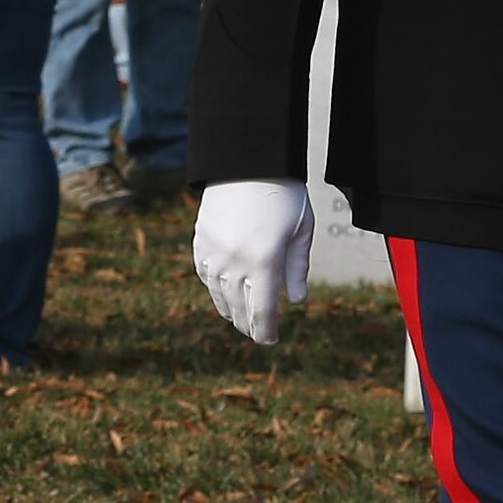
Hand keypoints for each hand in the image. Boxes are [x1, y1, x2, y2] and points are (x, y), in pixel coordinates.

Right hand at [193, 178, 314, 345]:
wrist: (248, 161)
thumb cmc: (284, 195)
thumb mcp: (301, 230)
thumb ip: (297, 267)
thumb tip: (296, 300)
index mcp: (264, 262)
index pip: (262, 312)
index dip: (265, 332)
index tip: (270, 340)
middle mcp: (235, 261)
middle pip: (239, 308)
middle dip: (249, 325)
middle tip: (256, 334)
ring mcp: (215, 251)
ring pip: (219, 294)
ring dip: (230, 311)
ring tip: (238, 320)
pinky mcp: (201, 240)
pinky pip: (205, 274)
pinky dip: (214, 288)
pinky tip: (221, 294)